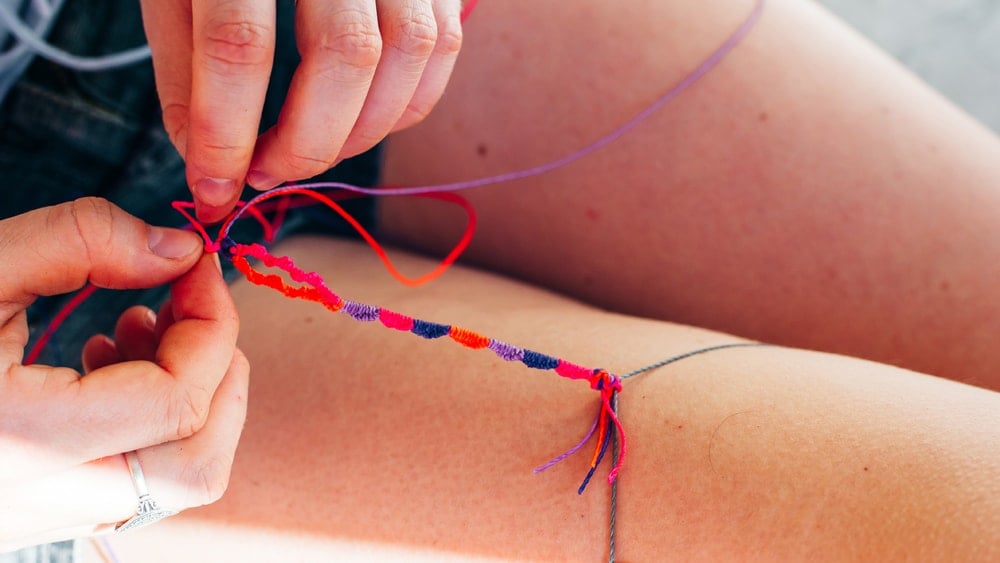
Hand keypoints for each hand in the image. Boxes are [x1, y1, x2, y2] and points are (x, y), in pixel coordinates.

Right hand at [0, 198, 246, 549]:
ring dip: (188, 397)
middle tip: (189, 301)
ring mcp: (35, 516)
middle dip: (219, 373)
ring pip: (172, 486)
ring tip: (134, 324)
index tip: (198, 265)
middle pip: (194, 465)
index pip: (174, 401)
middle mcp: (33, 499)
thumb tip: (181, 247)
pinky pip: (131, 485)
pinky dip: (150, 423)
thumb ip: (80, 241)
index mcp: (15, 439)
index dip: (211, 323)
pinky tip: (102, 361)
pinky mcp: (30, 510)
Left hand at [140, 0, 464, 221]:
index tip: (215, 187)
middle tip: (268, 173)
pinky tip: (363, 120)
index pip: (241, 44)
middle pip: (344, 55)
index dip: (227, 132)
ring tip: (313, 150)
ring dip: (362, 131)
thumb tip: (209, 162)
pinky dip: (409, 102)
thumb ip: (185, 67)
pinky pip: (444, 46)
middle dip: (307, 141)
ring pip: (409, 55)